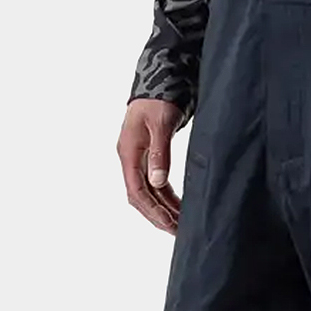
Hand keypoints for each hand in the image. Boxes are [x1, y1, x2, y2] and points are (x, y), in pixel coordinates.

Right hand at [120, 97, 183, 234]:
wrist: (159, 78)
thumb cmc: (158, 98)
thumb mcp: (161, 124)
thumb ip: (160, 153)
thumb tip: (158, 182)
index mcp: (128, 152)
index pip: (136, 190)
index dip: (152, 210)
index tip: (168, 224)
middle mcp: (131, 158)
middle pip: (141, 196)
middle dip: (157, 215)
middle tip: (177, 232)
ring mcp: (139, 158)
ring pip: (149, 191)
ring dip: (163, 208)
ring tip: (181, 224)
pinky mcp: (150, 155)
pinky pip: (156, 182)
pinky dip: (166, 196)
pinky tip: (179, 206)